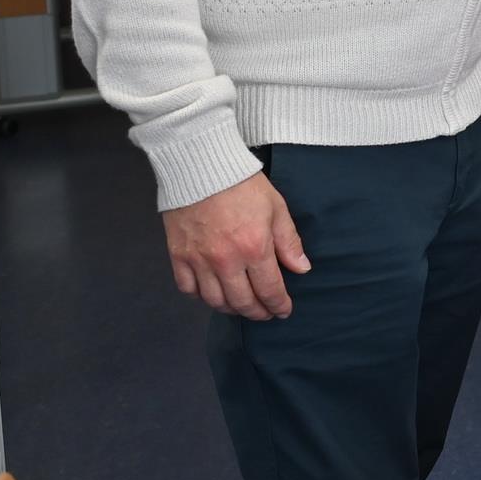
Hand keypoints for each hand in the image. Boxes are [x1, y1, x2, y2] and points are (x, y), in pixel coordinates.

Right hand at [162, 172, 308, 320]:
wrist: (200, 166)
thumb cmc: (242, 184)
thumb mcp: (276, 208)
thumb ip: (289, 242)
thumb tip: (301, 269)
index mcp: (254, 248)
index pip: (270, 290)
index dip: (278, 305)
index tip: (283, 310)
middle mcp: (226, 260)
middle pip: (242, 302)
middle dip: (258, 313)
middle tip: (265, 313)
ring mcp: (199, 260)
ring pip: (215, 301)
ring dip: (231, 309)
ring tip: (242, 306)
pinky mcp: (178, 255)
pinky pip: (188, 289)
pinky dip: (201, 296)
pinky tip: (212, 292)